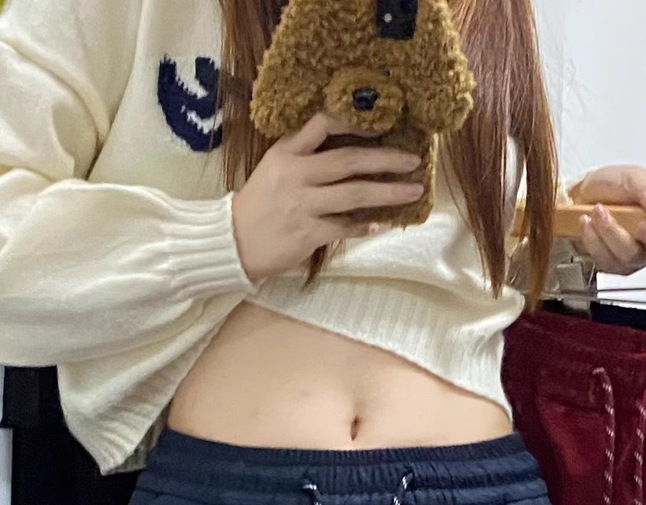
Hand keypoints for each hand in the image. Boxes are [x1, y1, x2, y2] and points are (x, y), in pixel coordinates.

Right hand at [232, 113, 423, 281]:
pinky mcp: (307, 233)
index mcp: (288, 151)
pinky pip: (345, 227)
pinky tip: (382, 224)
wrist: (232, 241)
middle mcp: (297, 174)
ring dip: (387, 193)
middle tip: (413, 161)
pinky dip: (365, 225)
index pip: (323, 124)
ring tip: (412, 191)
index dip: (355, 121)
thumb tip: (351, 153)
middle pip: (349, 160)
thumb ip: (306, 156)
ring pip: (354, 194)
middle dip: (386, 159)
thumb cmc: (259, 204)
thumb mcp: (275, 167)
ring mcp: (303, 204)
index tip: (382, 123)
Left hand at [569, 165, 645, 272]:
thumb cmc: (611, 186)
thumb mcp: (631, 176)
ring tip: (599, 210)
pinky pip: (609, 261)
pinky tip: (589, 223)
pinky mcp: (616, 266)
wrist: (577, 197)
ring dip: (613, 232)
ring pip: (634, 256)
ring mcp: (639, 256)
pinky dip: (596, 239)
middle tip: (643, 225)